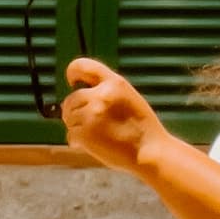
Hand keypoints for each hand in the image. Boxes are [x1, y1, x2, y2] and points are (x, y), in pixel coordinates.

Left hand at [62, 57, 163, 173]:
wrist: (150, 152)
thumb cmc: (141, 127)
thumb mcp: (128, 97)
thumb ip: (105, 90)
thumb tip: (76, 93)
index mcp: (114, 82)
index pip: (82, 66)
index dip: (73, 73)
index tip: (73, 83)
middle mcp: (101, 95)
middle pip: (71, 99)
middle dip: (75, 111)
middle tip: (90, 123)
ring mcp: (92, 115)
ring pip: (69, 118)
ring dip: (77, 127)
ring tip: (97, 135)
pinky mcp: (85, 134)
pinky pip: (71, 135)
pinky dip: (78, 142)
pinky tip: (93, 146)